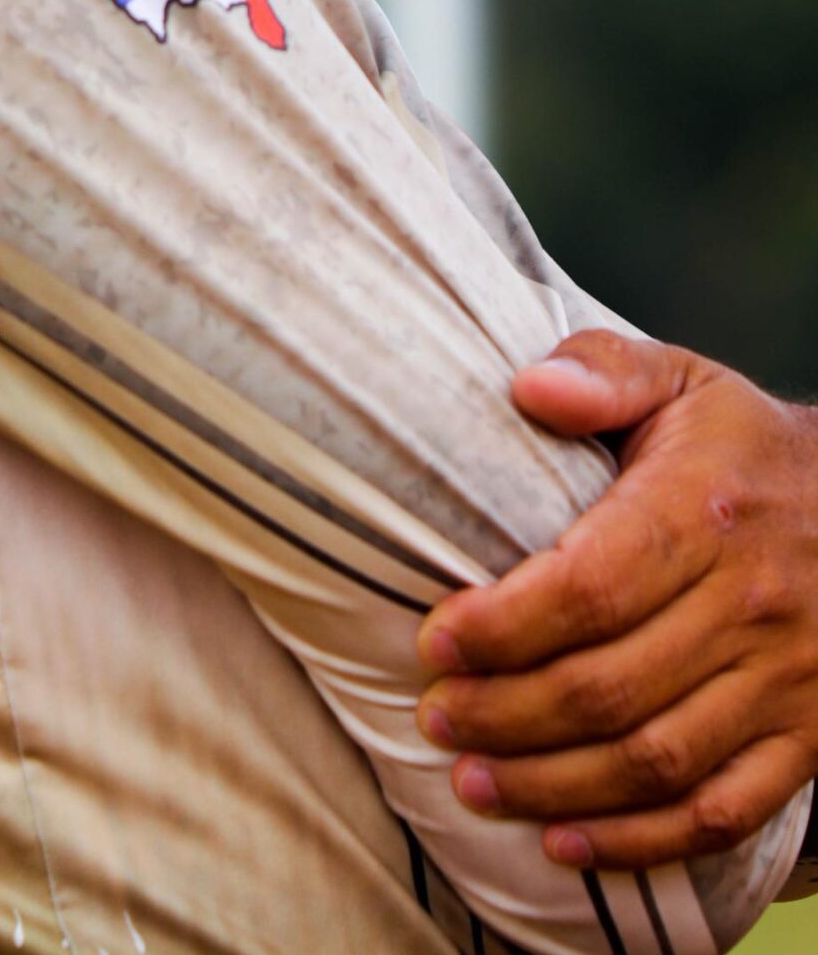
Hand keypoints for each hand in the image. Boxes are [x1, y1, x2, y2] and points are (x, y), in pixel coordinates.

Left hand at [415, 330, 817, 870]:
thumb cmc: (740, 446)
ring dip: (553, 786)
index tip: (434, 641)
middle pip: (610, 687)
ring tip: (471, 781)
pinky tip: (566, 844)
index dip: (504, 627)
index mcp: (703, 510)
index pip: (591, 588)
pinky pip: (722, 812)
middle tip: (435, 718)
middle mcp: (748, 605)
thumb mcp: (681, 380)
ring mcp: (782, 682)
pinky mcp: (805, 739)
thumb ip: (603, 371)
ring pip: (656, 762)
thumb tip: (531, 387)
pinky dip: (642, 842)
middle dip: (506, 715)